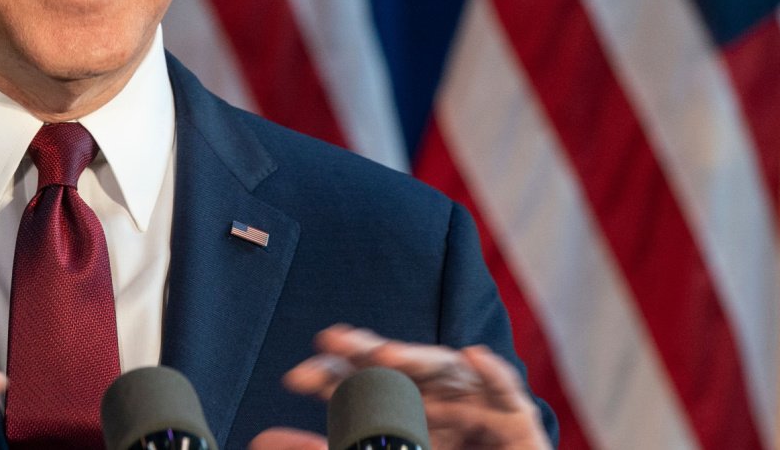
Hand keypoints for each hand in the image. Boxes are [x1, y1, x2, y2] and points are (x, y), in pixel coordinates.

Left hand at [250, 325, 549, 449]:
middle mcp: (438, 395)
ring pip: (446, 370)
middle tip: (330, 340)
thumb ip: (329, 449)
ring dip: (418, 357)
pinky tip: (473, 355)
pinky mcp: (517, 418)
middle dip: (366, 350)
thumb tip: (262, 439)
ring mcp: (477, 403)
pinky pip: (506, 390)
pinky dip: (491, 372)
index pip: (363, 381)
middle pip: (400, 365)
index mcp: (404, 405)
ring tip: (387, 355)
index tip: (295, 378)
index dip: (331, 374)